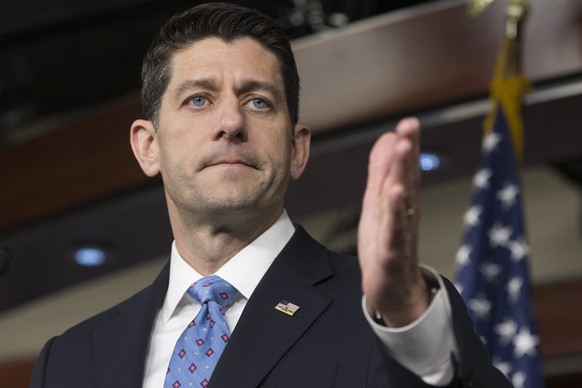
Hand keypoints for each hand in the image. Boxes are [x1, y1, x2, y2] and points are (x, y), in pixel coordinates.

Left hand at [358, 117, 428, 326]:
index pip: (405, 170)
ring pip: (402, 202)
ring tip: (403, 151)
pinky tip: (395, 194)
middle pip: (407, 180)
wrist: (393, 290)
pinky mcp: (391, 254)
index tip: (409, 122)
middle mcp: (404, 214)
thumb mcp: (378, 204)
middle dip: (408, 152)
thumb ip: (382, 172)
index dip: (407, 146)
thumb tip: (387, 138)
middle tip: (409, 126)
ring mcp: (400, 234)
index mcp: (399, 202)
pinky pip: (394, 232)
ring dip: (403, 175)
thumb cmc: (387, 245)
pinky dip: (395, 213)